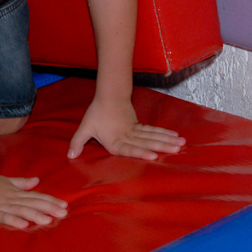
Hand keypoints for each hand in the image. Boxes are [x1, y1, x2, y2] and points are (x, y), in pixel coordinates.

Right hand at [0, 161, 68, 228]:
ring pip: (22, 211)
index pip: (37, 197)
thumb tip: (37, 181)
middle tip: (64, 213)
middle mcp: (13, 199)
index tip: (65, 205)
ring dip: (35, 215)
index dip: (51, 201)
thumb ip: (22, 183)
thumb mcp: (7, 182)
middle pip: (34, 204)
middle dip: (49, 208)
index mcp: (17, 193)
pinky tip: (24, 225)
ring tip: (48, 220)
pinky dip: (14, 221)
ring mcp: (3, 206)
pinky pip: (5, 217)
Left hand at [67, 98, 185, 159]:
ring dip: (167, 140)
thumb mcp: (85, 128)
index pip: (129, 149)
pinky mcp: (138, 125)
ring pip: (152, 135)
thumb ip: (77, 142)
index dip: (141, 152)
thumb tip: (70, 155)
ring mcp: (134, 131)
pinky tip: (174, 136)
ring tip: (181, 143)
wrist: (108, 96)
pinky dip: (164, 133)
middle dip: (162, 146)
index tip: (153, 156)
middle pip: (146, 142)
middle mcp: (127, 137)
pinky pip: (153, 131)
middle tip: (176, 149)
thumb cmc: (96, 114)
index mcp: (114, 141)